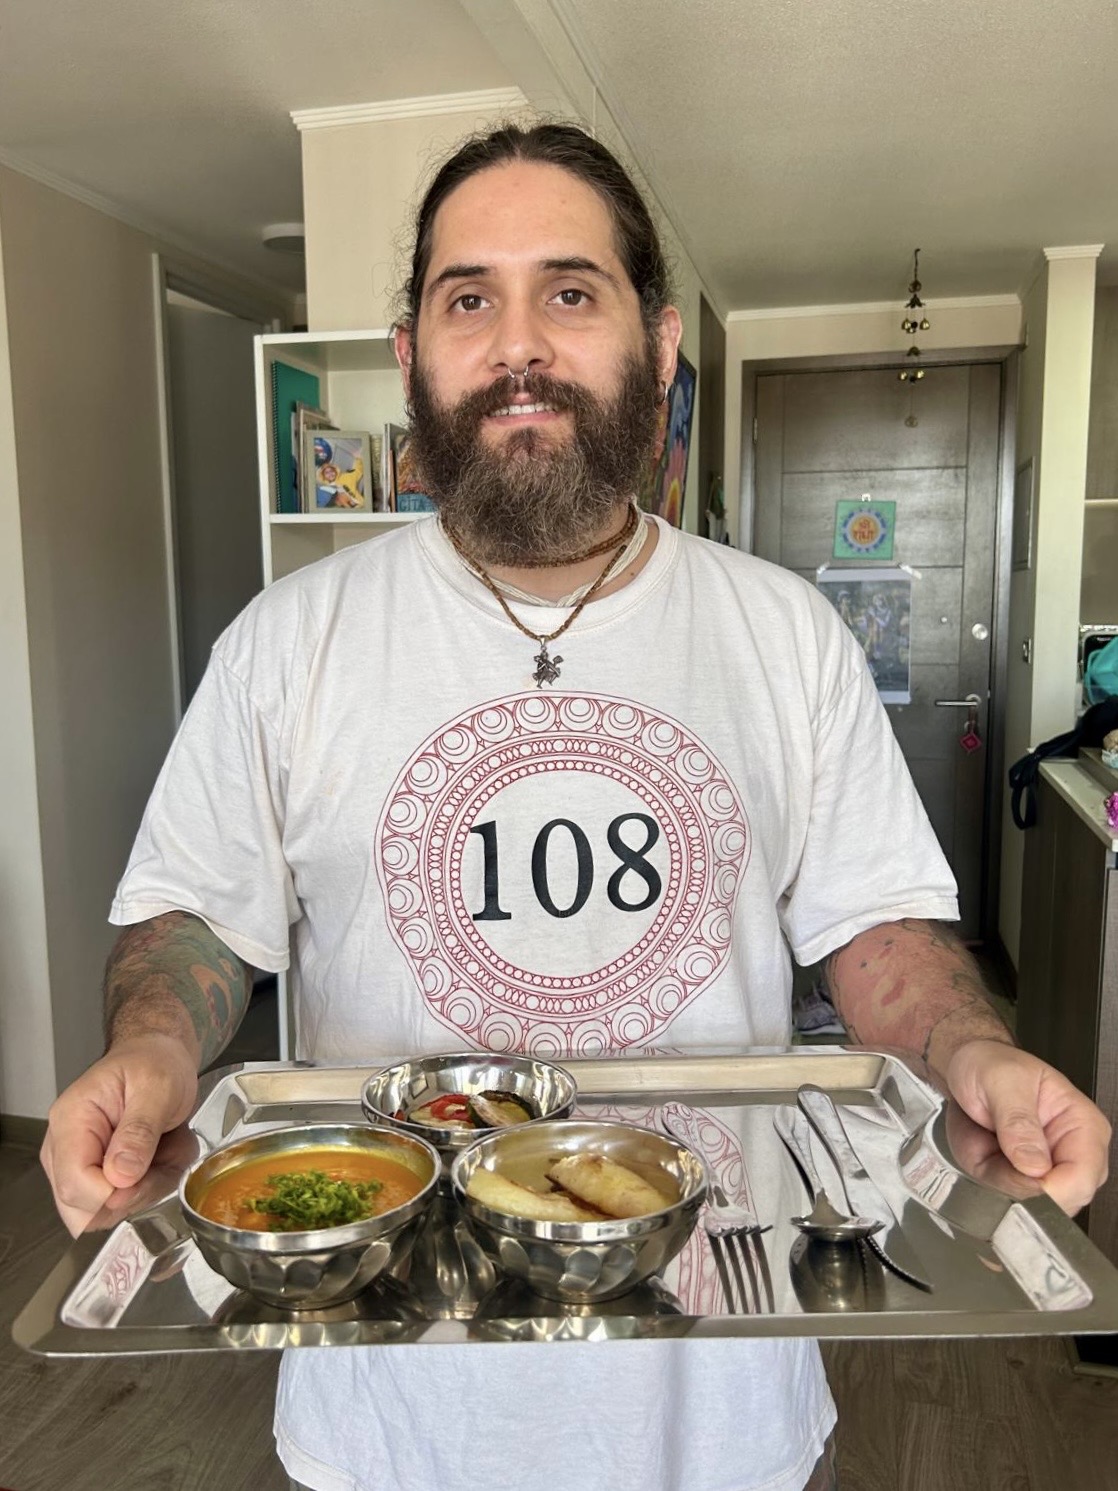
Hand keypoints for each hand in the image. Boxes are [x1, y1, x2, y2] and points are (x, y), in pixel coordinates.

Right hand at [40, 1034, 197, 1235]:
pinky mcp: (97, 1174)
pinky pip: (121, 1204)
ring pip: (107, 1212)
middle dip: (134, 1195)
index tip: (145, 1174)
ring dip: (149, 1188)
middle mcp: (65, 1147)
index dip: (113, 1193)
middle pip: (85, 1209)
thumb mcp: (157, 1087)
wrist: (159, 1055)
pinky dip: (152, 1186)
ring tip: (166, 1150)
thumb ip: (139, 1132)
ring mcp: (78, 1164)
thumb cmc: (154, 1062)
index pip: (74, 1184)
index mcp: (72, 1121)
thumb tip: (120, 1177)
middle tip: (163, 1159)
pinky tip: (162, 1157)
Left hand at [945, 1038, 1110, 1213]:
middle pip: (1058, 1203)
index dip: (1045, 1188)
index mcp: (1083, 1125)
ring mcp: (1050, 1172)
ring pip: (1029, 1207)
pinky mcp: (1026, 1181)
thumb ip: (1017, 1121)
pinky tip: (984, 1155)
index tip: (1012, 1170)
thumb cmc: (991, 1065)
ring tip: (987, 1144)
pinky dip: (987, 1182)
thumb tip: (1035, 1166)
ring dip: (996, 1181)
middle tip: (990, 1148)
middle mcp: (1074, 1154)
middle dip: (1014, 1183)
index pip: (1081, 1180)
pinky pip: (1007, 1201)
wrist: (969, 1067)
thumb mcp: (1001, 1081)